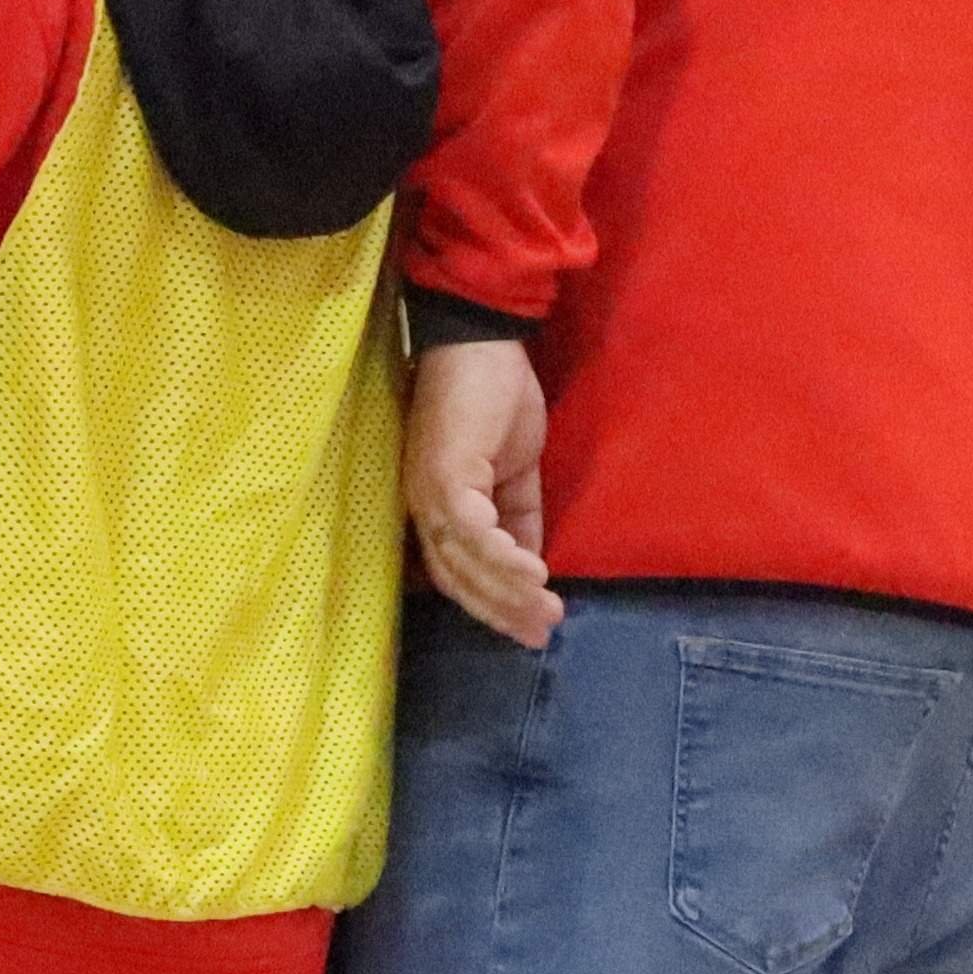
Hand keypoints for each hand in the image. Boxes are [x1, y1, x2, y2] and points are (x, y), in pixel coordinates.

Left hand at [403, 340, 560, 646]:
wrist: (483, 339)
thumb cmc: (495, 396)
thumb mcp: (514, 470)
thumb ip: (518, 517)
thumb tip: (534, 564)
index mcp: (437, 507)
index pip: (457, 573)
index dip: (493, 605)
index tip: (532, 630)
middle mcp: (423, 506)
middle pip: (457, 579)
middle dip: (502, 611)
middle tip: (543, 634)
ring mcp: (429, 491)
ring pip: (464, 562)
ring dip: (509, 592)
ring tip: (549, 610)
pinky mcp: (443, 474)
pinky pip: (473, 530)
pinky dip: (503, 556)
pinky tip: (536, 573)